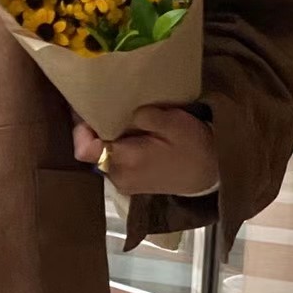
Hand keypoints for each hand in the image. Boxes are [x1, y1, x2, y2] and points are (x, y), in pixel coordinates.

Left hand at [73, 105, 217, 197]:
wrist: (211, 174)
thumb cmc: (194, 146)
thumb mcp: (174, 122)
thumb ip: (145, 116)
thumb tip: (126, 113)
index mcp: (126, 160)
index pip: (85, 148)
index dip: (81, 128)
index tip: (86, 109)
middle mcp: (118, 176)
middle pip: (91, 151)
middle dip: (93, 129)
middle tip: (100, 107)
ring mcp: (122, 183)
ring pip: (100, 156)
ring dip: (104, 139)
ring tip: (116, 119)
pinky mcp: (128, 185)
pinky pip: (111, 163)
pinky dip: (114, 148)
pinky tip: (127, 135)